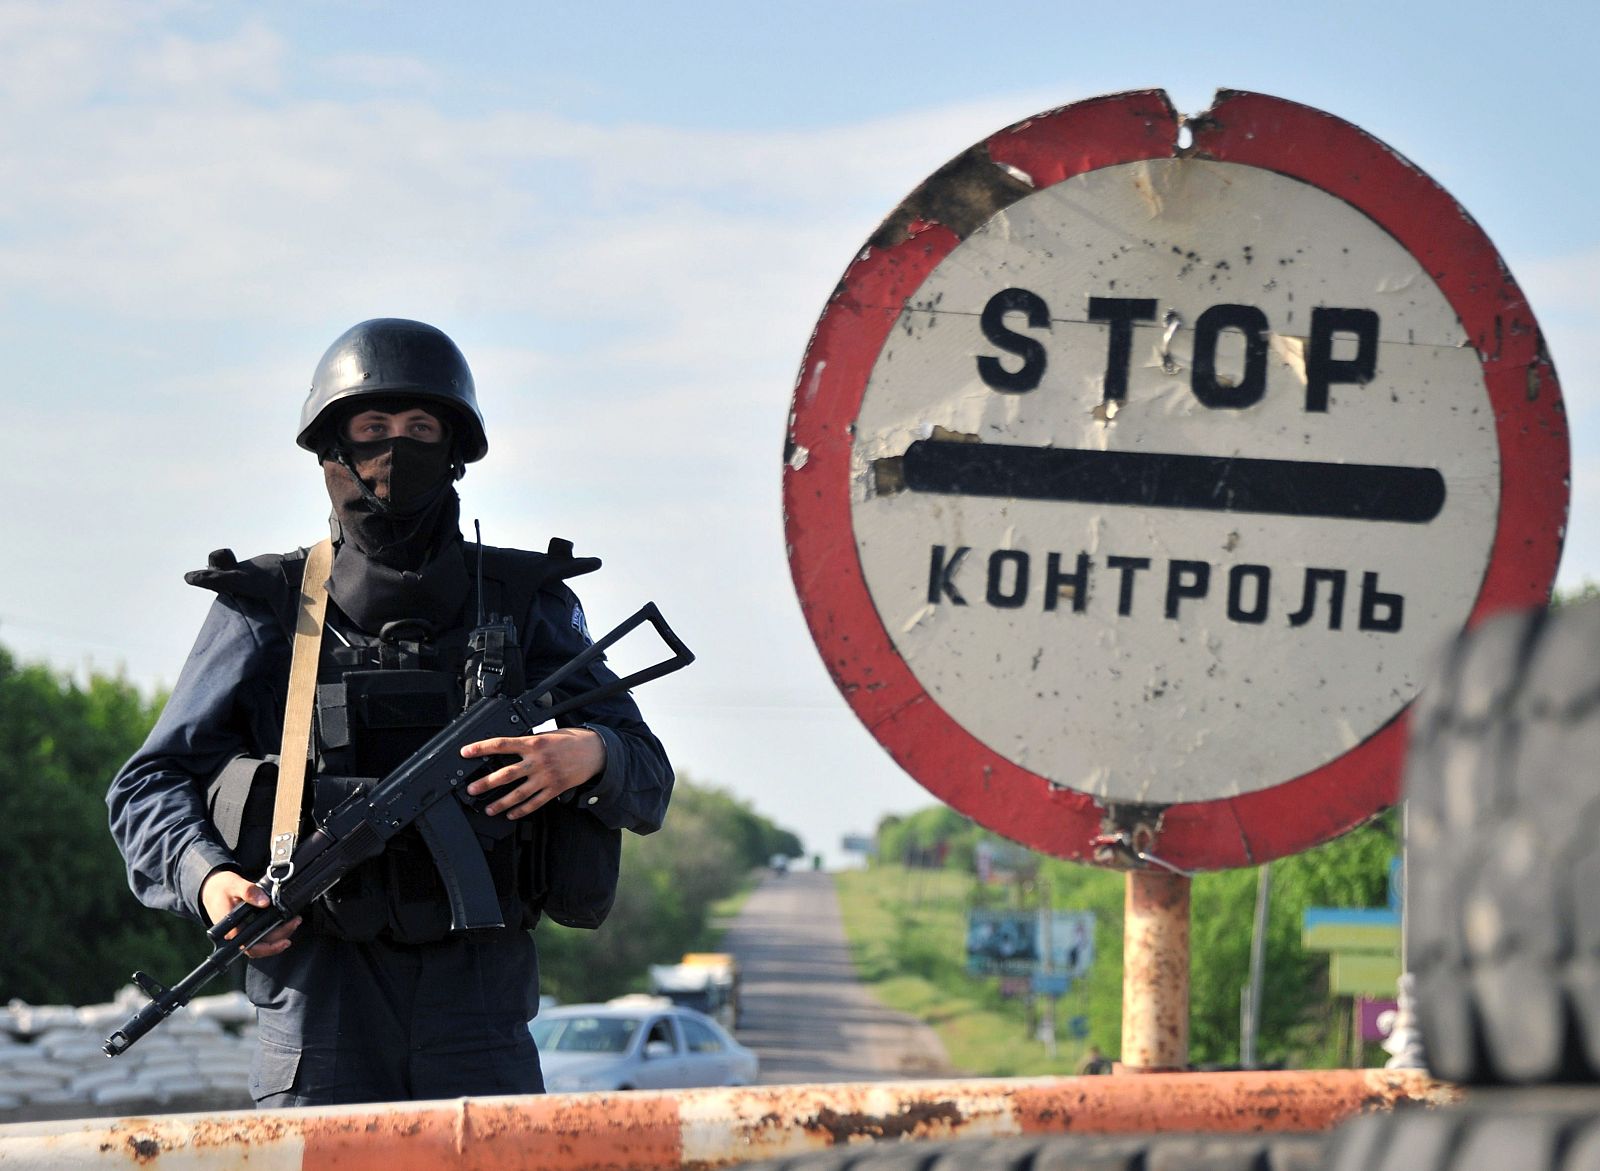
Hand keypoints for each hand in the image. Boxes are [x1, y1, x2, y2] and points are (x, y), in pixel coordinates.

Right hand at [200, 870, 300, 958]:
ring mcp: (241, 932)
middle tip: (295, 922)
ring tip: (294, 922)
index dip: (269, 947)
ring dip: (279, 936)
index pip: (250, 946)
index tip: (285, 939)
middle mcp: (235, 935)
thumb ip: (249, 892)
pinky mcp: (245, 928)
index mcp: (231, 928)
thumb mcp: (235, 884)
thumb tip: (265, 902)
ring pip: (261, 942)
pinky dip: (273, 932)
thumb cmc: (221, 887)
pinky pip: (260, 936)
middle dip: (280, 938)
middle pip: (259, 946)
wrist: (212, 887)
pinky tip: (284, 924)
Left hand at [460, 727, 605, 818]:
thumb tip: (507, 749)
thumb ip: (529, 743)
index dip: (482, 748)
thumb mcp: (547, 735)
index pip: (502, 744)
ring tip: (488, 809)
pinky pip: (535, 803)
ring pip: (518, 793)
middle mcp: (538, 761)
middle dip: (486, 783)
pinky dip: (522, 810)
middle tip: (471, 789)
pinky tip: (511, 814)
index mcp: (534, 743)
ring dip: (501, 803)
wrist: (596, 751)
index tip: (466, 752)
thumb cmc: (571, 740)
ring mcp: (546, 777)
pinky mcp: (555, 789)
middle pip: (506, 774)